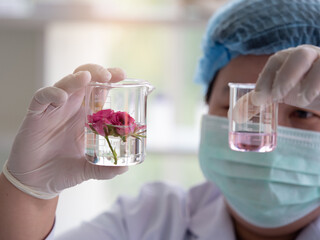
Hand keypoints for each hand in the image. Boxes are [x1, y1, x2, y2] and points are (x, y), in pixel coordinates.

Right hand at [5, 64, 127, 198]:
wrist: (37, 182)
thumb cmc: (64, 171)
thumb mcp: (88, 169)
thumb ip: (106, 169)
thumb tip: (125, 169)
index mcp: (86, 116)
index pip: (99, 90)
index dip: (110, 79)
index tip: (122, 74)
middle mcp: (71, 108)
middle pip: (83, 79)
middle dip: (95, 72)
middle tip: (107, 75)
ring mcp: (53, 110)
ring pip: (64, 84)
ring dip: (75, 78)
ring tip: (86, 77)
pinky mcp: (36, 115)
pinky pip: (42, 97)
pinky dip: (52, 94)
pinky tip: (62, 97)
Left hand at [252, 45, 319, 109]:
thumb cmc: (304, 89)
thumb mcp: (280, 94)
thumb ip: (261, 100)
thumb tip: (237, 113)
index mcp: (292, 57)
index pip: (276, 61)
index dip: (265, 79)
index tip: (257, 99)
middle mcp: (311, 55)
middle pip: (299, 54)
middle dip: (285, 76)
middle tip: (277, 97)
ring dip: (310, 83)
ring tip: (302, 100)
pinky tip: (316, 97)